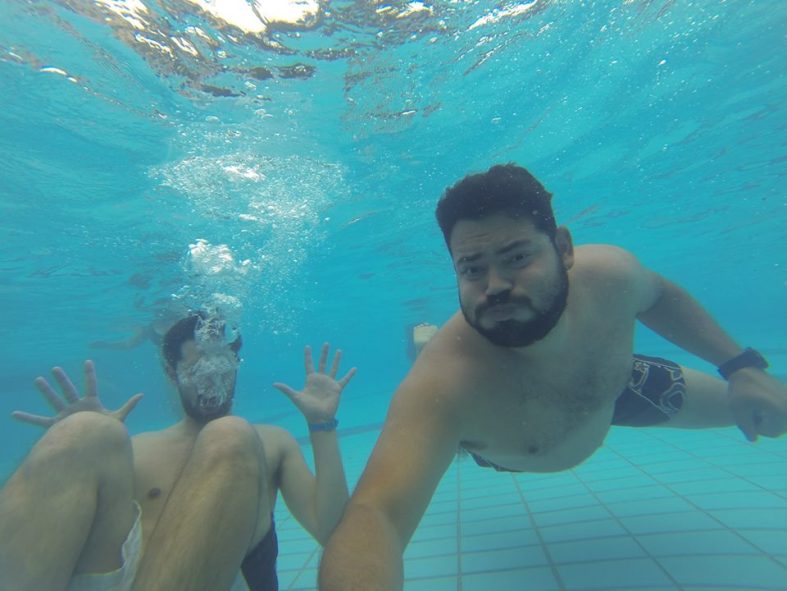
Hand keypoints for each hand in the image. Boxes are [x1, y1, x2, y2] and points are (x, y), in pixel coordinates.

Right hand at [11, 360, 143, 427]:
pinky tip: (14, 413)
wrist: (95, 446)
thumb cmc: (106, 432)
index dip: (90, 374)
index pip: (91, 385)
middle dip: (63, 379)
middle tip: (56, 368)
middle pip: (69, 390)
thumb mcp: (118, 418)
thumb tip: (141, 394)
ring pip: (55, 400)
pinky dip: (27, 418)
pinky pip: (40, 421)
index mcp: (91, 403)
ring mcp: (65, 415)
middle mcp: (77, 406)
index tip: (88, 361)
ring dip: (47, 391)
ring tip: (38, 380)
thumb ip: (128, 406)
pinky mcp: (57, 425)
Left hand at [273, 344, 355, 423]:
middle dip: (324, 353)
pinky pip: (344, 380)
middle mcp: (320, 379)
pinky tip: (354, 368)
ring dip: (336, 360)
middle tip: (326, 343)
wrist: (319, 418)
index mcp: (310, 380)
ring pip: (333, 368)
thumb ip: (286, 389)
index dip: (308, 356)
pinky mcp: (337, 388)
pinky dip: (350, 375)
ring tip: (339, 350)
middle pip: (322, 363)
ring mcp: (329, 383)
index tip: (307, 347)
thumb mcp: (296, 397)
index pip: (309, 364)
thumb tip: (274, 384)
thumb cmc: (306, 409)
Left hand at [727, 369, 786, 441]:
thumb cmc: (739, 390)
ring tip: (757, 410)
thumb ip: (746, 427)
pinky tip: (763, 406)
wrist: (745, 370)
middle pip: (780, 428)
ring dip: (770, 420)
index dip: (758, 429)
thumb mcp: (737, 410)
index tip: (747, 417)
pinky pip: (784, 414)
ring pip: (783, 422)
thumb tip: (753, 440)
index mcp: (779, 409)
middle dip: (765, 426)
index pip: (773, 432)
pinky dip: (774, 413)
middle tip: (752, 414)